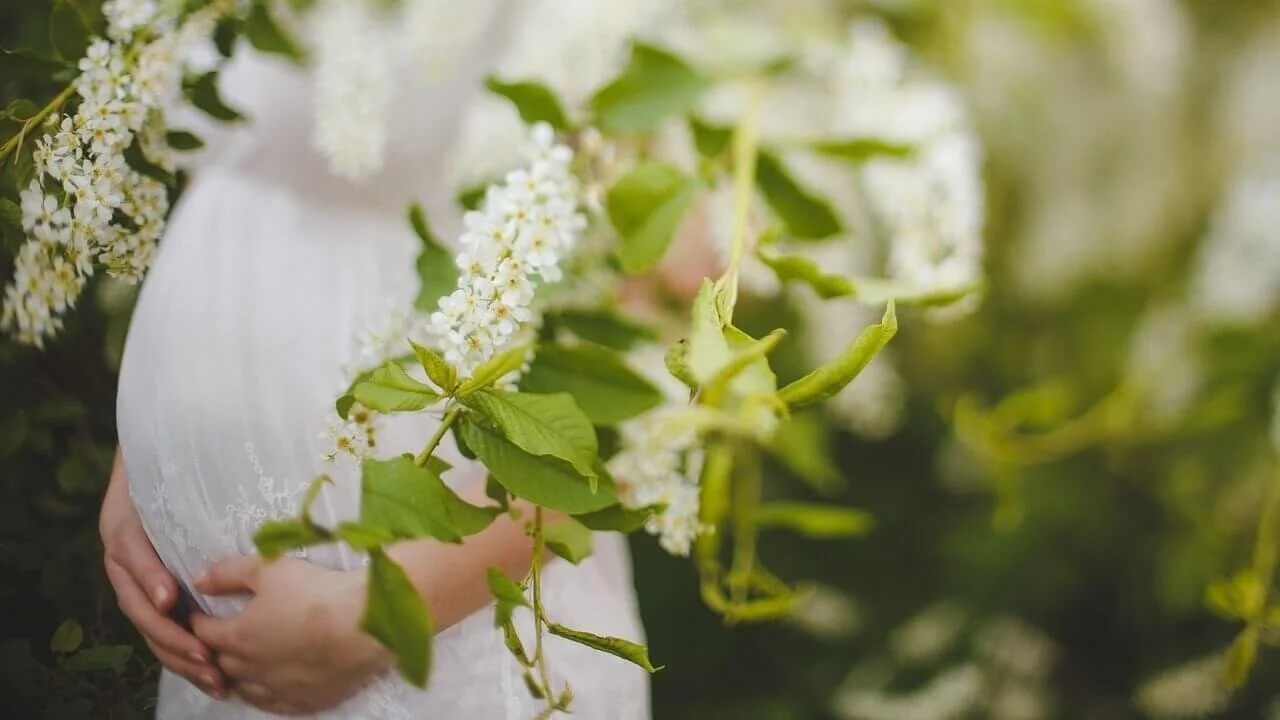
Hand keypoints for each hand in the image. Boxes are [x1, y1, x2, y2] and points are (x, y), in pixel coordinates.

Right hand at [100, 453, 225, 697]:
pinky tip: (212, 671)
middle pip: (141, 607)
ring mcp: (138, 582)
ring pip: (152, 627)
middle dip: (172, 636)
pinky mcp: (158, 595)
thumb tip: (194, 531)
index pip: (132, 558)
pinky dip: (185, 652)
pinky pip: (165, 629)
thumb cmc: (168, 470)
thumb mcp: (163, 480)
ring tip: (213, 675)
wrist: (162, 463)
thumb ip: (177, 486)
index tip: (170, 601)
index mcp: (122, 531)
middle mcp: (124, 562)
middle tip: (206, 656)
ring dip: (180, 654)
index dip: (150, 579)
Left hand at [191, 556, 390, 715]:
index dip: (200, 622)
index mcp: (238, 636)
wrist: (364, 624)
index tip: (202, 614)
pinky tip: (271, 687)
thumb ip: (229, 573)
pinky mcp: (303, 702)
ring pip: (245, 689)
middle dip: (216, 651)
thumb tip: (198, 581)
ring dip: (239, 677)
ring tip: (244, 666)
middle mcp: (251, 669)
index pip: (204, 632)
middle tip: (222, 639)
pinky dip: (266, 695)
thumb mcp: (270, 568)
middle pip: (221, 664)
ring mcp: (277, 690)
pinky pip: (274, 705)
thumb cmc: (315, 592)